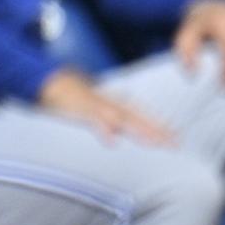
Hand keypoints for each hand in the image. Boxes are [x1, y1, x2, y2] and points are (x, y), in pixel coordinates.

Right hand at [39, 68, 174, 146]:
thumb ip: (106, 117)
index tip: (176, 137)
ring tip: (155, 143)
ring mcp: (96, 107)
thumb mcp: (92, 105)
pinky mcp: (80, 110)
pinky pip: (93, 120)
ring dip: (139, 130)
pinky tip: (111, 142)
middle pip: (138, 118)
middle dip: (157, 130)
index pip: (140, 114)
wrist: (48, 80)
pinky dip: (102, 129)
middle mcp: (109, 104)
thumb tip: (118, 132)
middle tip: (175, 144)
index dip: (158, 124)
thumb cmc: (70, 97)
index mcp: (112, 104)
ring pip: (122, 119)